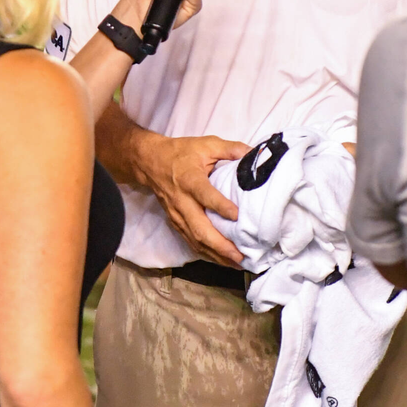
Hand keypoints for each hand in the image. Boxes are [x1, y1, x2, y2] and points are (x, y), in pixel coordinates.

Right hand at [136, 132, 249, 265]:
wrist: (150, 162)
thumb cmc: (180, 153)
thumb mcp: (206, 144)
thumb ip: (231, 149)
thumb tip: (256, 153)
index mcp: (190, 179)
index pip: (205, 194)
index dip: (220, 206)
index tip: (237, 216)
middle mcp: (182, 201)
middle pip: (200, 228)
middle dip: (220, 245)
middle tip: (241, 255)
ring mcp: (177, 215)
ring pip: (196, 240)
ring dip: (216, 254)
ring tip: (237, 263)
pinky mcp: (175, 222)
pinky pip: (191, 242)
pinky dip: (207, 253)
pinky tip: (222, 260)